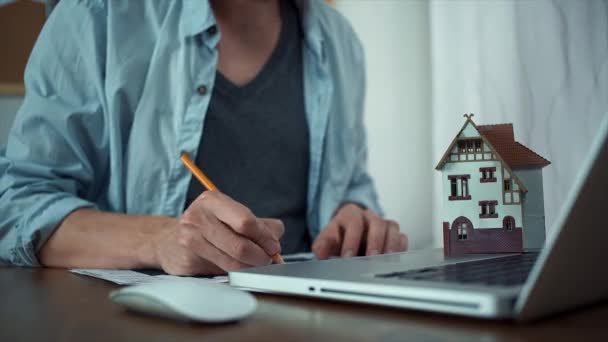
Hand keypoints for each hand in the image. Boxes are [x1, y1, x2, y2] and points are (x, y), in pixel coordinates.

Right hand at [152, 191, 283, 275]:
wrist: (168, 240)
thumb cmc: (208, 227)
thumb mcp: (232, 216)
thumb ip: (259, 224)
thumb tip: (276, 237)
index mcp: (213, 200)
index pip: (245, 221)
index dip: (264, 237)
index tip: (274, 247)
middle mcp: (198, 216)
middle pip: (240, 244)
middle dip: (260, 255)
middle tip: (267, 259)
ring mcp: (189, 238)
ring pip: (232, 261)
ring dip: (250, 266)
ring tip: (255, 264)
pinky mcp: (186, 259)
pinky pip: (221, 270)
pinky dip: (236, 272)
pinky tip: (239, 268)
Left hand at [312, 203, 407, 259]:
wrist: (350, 231)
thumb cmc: (339, 235)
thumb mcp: (327, 238)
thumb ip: (322, 245)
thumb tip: (320, 255)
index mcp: (351, 214)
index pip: (354, 223)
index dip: (351, 240)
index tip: (347, 257)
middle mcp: (369, 216)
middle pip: (377, 223)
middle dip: (375, 242)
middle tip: (372, 258)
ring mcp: (384, 224)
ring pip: (392, 228)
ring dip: (391, 245)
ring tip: (387, 262)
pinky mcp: (394, 234)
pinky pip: (402, 238)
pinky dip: (401, 248)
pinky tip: (396, 260)